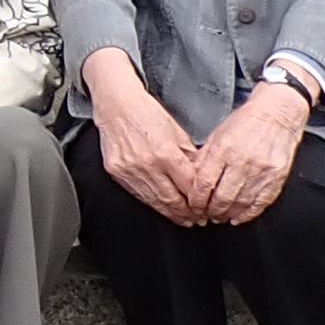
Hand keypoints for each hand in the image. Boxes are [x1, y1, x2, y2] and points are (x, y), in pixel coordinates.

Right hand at [86, 55, 205, 224]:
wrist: (116, 105)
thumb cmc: (146, 113)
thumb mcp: (177, 131)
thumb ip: (190, 156)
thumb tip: (201, 176)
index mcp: (166, 153)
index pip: (189, 187)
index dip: (200, 201)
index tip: (207, 207)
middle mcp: (147, 164)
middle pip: (173, 199)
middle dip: (188, 213)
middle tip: (198, 220)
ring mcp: (130, 170)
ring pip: (155, 201)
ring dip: (172, 213)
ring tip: (183, 219)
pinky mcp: (117, 172)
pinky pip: (138, 194)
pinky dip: (152, 204)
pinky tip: (162, 207)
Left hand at [196, 77, 310, 226]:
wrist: (278, 113)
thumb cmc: (247, 121)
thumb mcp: (218, 134)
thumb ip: (204, 157)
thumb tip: (191, 178)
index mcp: (224, 148)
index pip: (204, 182)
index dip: (196, 199)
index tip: (192, 206)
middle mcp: (243, 161)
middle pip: (222, 197)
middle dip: (210, 211)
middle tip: (204, 215)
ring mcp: (262, 170)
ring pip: (240, 203)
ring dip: (227, 214)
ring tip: (219, 217)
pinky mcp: (277, 177)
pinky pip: (261, 202)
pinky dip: (248, 214)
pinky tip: (238, 217)